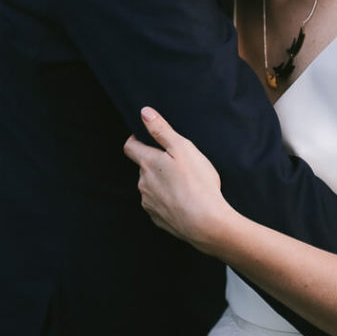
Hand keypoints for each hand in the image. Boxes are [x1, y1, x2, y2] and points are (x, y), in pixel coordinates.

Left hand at [123, 107, 231, 251]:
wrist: (206, 223)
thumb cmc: (197, 182)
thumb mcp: (182, 148)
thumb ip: (161, 129)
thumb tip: (144, 112)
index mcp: (147, 163)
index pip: (130, 147)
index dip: (136, 139)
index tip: (146, 137)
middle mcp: (143, 184)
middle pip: (143, 167)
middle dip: (155, 162)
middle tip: (177, 162)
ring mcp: (149, 203)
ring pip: (151, 186)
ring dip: (162, 182)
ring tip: (184, 182)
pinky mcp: (158, 219)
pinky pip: (159, 204)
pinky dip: (168, 200)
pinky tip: (184, 200)